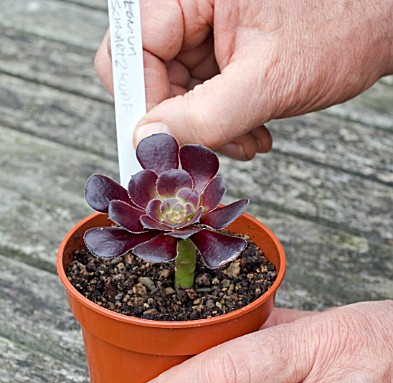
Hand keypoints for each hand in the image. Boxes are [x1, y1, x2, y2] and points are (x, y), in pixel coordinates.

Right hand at [95, 0, 392, 159]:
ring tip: (246, 139)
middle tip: (212, 147)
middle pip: (149, 73)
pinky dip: (220, 119)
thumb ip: (205, 116)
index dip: (145, 103)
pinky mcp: (218, 48)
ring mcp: (204, 27)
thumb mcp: (266, 81)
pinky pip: (199, 92)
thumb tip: (149, 140)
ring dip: (207, 127)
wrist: (376, 25)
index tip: (164, 145)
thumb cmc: (337, 30)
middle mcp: (190, 4)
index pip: (133, 50)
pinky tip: (250, 129)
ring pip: (175, 90)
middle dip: (182, 121)